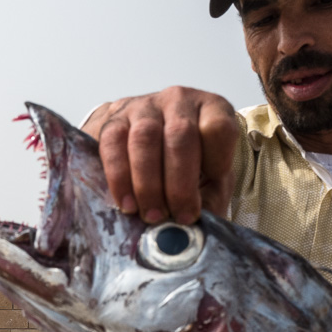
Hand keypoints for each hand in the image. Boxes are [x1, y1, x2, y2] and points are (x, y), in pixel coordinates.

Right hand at [81, 86, 238, 223]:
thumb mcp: (209, 181)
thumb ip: (209, 200)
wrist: (144, 146)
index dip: (214, 163)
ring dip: (148, 183)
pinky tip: (126, 203)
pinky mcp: (114, 118)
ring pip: (145, 138)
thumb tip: (194, 231)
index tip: (205, 192)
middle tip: (177, 217)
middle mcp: (180, 100)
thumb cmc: (184, 166)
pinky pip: (113, 143)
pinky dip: (119, 177)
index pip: (218, 128)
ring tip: (150, 215)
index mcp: (212, 110)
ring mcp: (144, 106)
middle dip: (179, 184)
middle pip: (180, 135)